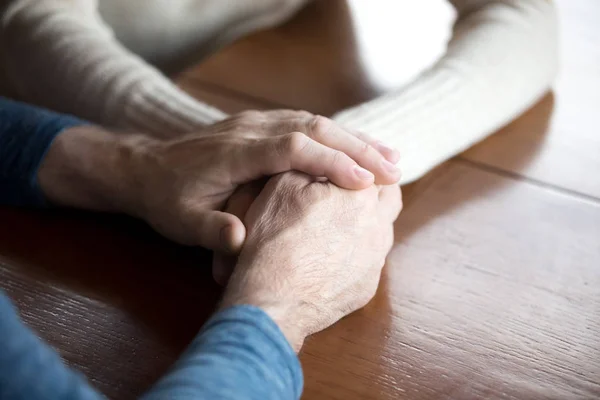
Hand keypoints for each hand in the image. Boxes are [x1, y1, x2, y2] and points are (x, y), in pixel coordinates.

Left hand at [38, 111, 399, 252]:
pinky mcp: (261, 126)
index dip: (330, 162)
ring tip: (390, 158)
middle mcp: (251, 129)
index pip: (292, 148)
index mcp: (235, 152)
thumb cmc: (167, 199)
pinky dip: (337, 137)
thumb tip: (242, 241)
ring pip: (314, 121)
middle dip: (356, 148)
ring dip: (353, 139)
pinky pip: (306, 124)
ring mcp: (256, 123)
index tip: (365, 181)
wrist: (146, 168)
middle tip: (394, 169)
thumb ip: (211, 230)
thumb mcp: (181, 222)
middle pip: (312, 127)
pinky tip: (357, 150)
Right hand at [220, 172, 401, 350]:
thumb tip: (325, 156)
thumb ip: (311, 163)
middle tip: (358, 184)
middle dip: (377, 188)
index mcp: (360, 194)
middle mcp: (378, 225)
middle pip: (390, 196)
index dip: (362, 161)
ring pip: (383, 230)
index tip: (353, 161)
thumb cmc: (274, 240)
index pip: (374, 166)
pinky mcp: (367, 286)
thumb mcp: (281, 184)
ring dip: (369, 220)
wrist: (273, 300)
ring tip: (343, 220)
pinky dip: (356, 252)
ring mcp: (375, 260)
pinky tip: (333, 254)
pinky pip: (369, 261)